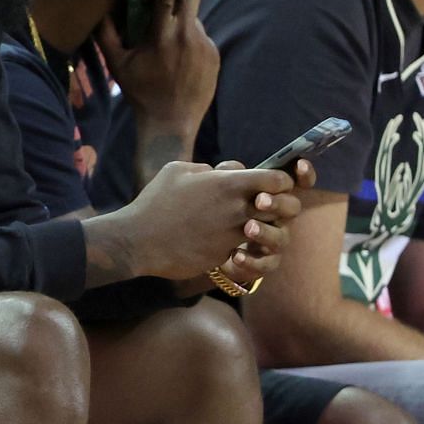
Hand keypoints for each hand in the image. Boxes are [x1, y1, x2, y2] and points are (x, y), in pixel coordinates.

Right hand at [97, 0, 218, 134]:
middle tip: (169, 8)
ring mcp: (204, 45)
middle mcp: (186, 36)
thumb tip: (100, 11)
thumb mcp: (117, 65)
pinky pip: (203, 37)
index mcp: (160, 36)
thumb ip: (106, 35)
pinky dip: (192, 41)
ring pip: (195, 18)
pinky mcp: (215, 54)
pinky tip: (182, 61)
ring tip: (171, 47)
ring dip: (184, 23)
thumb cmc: (140, 92)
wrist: (171, 121)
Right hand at [111, 160, 296, 280]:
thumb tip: (219, 172)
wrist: (137, 241)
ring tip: (244, 225)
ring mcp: (234, 234)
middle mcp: (238, 209)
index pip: (278, 180)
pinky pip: (245, 249)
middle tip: (266, 208)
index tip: (270, 186)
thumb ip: (205, 168)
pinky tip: (219, 241)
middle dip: (282, 207)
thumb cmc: (154, 202)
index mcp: (229, 184)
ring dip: (263, 228)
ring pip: (269, 231)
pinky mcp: (225, 255)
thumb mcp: (176, 170)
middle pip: (286, 208)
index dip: (280, 182)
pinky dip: (239, 245)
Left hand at [212, 156, 317, 288]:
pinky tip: (236, 255)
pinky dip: (252, 261)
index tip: (300, 165)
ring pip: (281, 238)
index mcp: (273, 196)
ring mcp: (274, 241)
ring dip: (265, 232)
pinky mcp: (264, 263)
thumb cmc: (224, 211)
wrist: (211, 246)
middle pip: (292, 208)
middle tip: (260, 200)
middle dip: (278, 203)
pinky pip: (266, 265)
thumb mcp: (225, 190)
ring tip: (248, 228)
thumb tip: (227, 168)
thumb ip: (228, 176)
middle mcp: (279, 217)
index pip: (296, 183)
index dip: (304, 175)